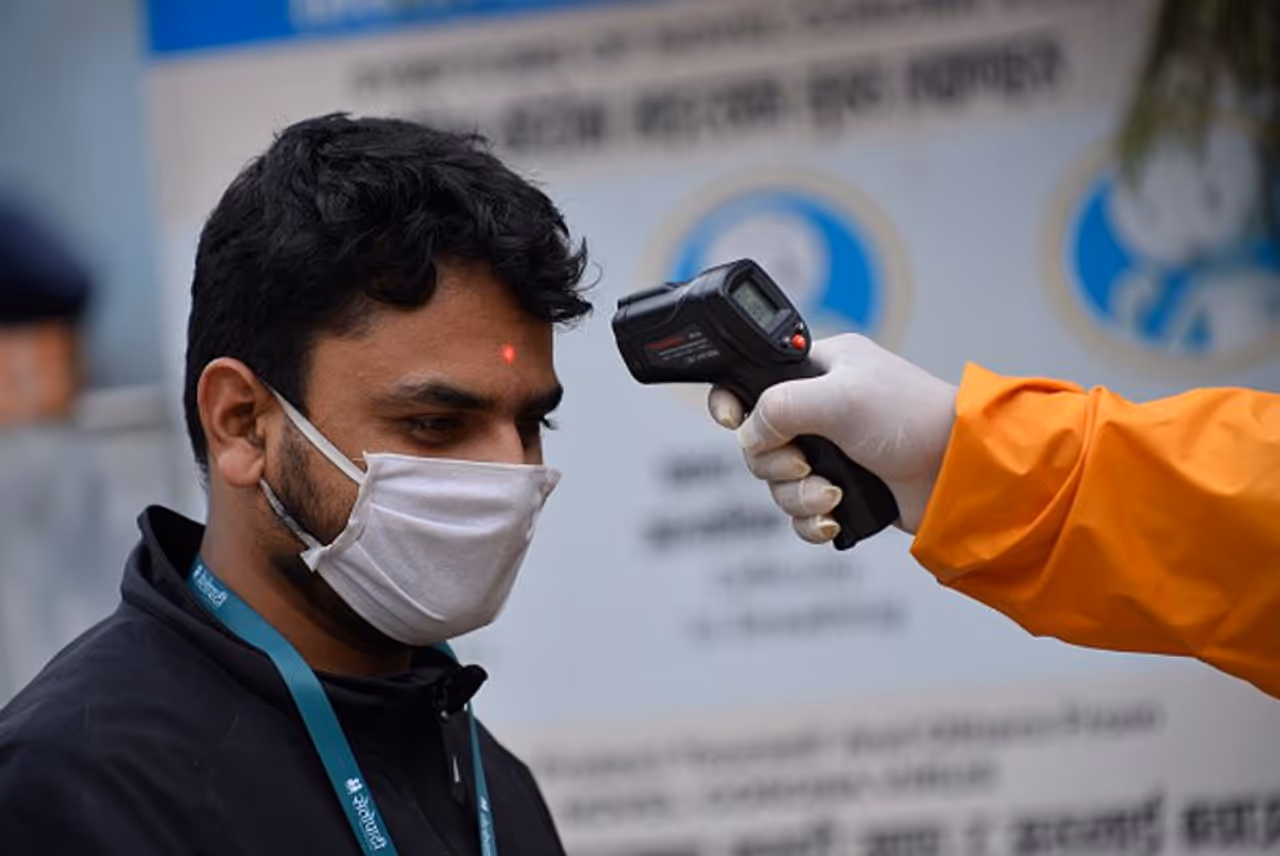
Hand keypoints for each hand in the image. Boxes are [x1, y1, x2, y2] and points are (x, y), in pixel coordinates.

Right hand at [708, 334, 956, 541]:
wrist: (959, 474)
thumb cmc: (912, 418)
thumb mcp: (839, 396)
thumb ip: (779, 406)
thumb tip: (747, 434)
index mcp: (817, 369)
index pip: (753, 379)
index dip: (734, 403)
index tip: (733, 421)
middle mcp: (819, 409)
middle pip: (759, 443)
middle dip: (778, 464)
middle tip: (807, 462)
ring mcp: (831, 452)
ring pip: (777, 483)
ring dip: (799, 496)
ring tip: (833, 494)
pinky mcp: (843, 490)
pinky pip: (801, 513)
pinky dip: (812, 520)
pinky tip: (835, 516)